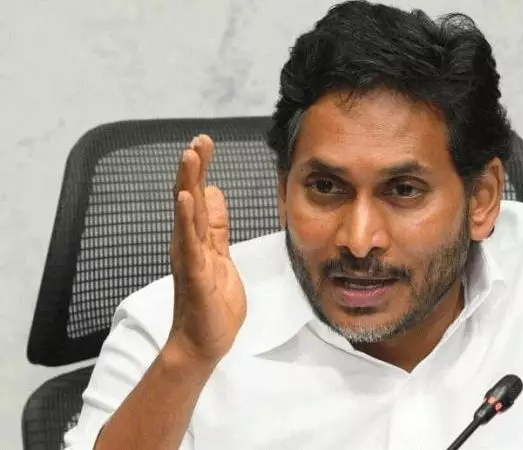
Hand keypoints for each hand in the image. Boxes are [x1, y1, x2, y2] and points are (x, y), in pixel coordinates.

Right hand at [168, 134, 246, 364]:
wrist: (204, 342)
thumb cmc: (212, 303)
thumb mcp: (221, 256)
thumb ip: (216, 227)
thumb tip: (213, 194)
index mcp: (198, 239)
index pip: (198, 197)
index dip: (200, 170)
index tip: (204, 143)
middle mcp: (188, 244)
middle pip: (188, 198)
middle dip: (194, 168)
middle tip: (199, 140)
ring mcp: (189, 258)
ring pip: (186, 215)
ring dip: (187, 184)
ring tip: (189, 156)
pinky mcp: (195, 275)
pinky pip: (190, 244)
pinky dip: (187, 220)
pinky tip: (188, 199)